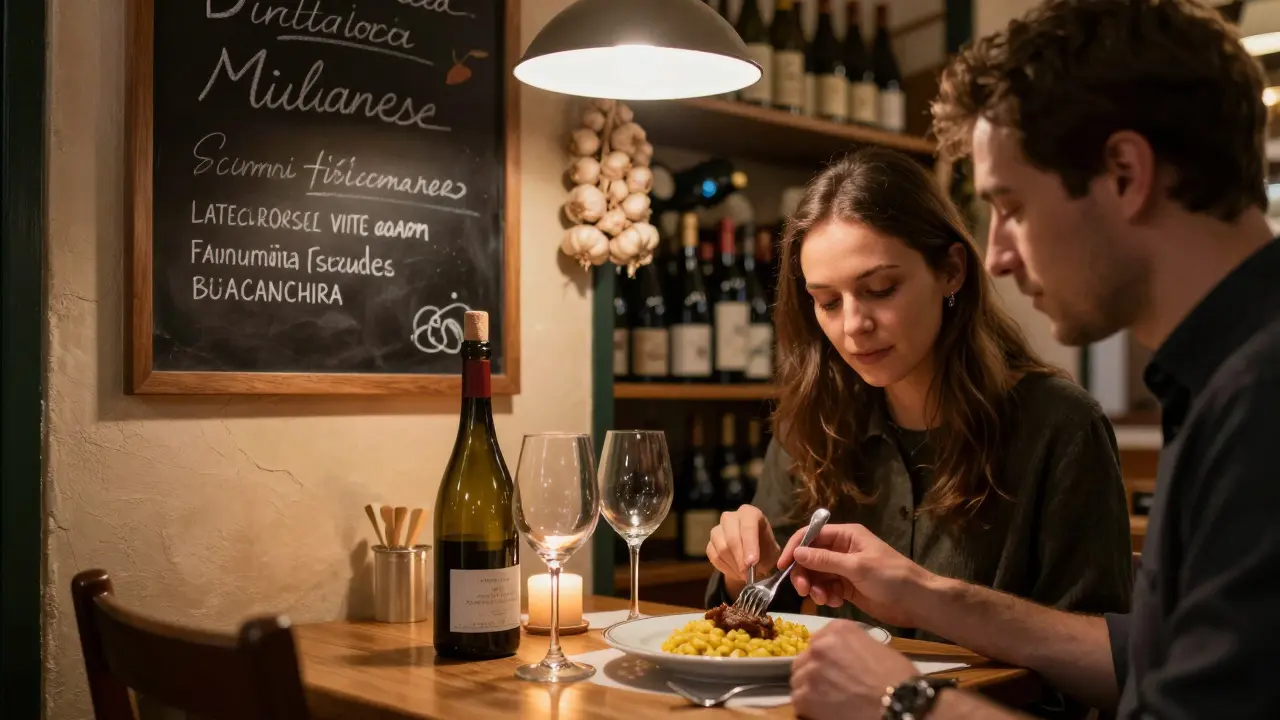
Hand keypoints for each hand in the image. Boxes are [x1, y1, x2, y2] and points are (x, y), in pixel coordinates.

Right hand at [707, 505, 780, 595]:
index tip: (752, 562)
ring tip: (744, 574)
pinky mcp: (710, 543)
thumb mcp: (771, 551)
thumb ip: (764, 557)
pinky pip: (714, 556)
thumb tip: (751, 565)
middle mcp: (731, 517)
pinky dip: (725, 568)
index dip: (749, 545)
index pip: (748, 526)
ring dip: (733, 565)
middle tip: (747, 574)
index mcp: (749, 513)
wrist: (753, 555)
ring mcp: (718, 529)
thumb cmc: (764, 550)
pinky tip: (736, 572)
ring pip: (721, 548)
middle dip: (740, 559)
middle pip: (732, 538)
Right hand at [777, 523, 933, 628]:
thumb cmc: (892, 577)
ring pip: (816, 575)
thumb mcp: (857, 566)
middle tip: (804, 590)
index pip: (812, 535)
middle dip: (804, 573)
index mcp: (847, 536)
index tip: (782, 566)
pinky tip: (834, 602)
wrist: (917, 602)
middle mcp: (843, 549)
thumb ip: (825, 560)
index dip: (795, 548)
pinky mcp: (847, 587)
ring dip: (815, 587)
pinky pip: (826, 588)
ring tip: (824, 599)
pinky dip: (825, 595)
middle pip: (810, 557)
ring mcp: (844, 569)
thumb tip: (797, 553)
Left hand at [791, 620, 917, 719]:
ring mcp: (810, 670)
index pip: (818, 640)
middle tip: (829, 685)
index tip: (832, 667)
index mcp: (838, 629)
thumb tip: (843, 656)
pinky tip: (824, 710)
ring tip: (828, 699)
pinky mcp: (805, 696)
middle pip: (804, 659)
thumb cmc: (897, 677)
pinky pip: (798, 699)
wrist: (900, 702)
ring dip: (809, 689)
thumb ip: (851, 647)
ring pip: (798, 679)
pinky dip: (809, 706)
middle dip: (813, 671)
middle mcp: (819, 645)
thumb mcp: (875, 648)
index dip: (824, 656)